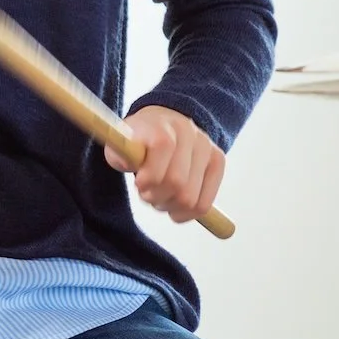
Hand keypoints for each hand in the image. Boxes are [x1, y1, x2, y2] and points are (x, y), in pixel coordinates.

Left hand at [107, 106, 226, 225]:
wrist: (162, 124)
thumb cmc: (137, 143)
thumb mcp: (120, 146)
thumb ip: (120, 155)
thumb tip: (128, 162)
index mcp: (163, 126)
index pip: (162, 150)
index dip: (147, 177)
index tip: (138, 183)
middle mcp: (189, 133)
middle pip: (177, 182)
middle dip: (156, 196)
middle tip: (147, 193)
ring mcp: (207, 147)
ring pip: (190, 198)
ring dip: (169, 206)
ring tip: (160, 196)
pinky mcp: (218, 162)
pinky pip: (204, 204)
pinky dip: (186, 214)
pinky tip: (174, 207)